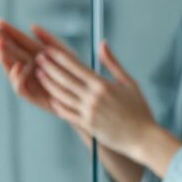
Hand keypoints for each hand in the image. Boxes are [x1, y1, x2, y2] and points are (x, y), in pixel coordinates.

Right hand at [0, 19, 90, 146]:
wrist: (82, 97)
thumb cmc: (74, 72)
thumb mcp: (65, 52)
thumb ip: (50, 39)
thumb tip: (32, 26)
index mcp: (35, 53)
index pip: (18, 40)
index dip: (8, 31)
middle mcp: (28, 66)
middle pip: (10, 53)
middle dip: (1, 42)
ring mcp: (28, 80)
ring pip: (11, 69)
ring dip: (4, 58)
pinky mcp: (31, 95)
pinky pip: (20, 87)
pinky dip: (17, 77)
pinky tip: (18, 66)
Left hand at [35, 38, 158, 158]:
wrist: (144, 138)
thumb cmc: (139, 109)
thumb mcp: (129, 82)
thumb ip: (112, 63)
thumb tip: (102, 43)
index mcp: (102, 85)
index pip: (75, 67)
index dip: (59, 57)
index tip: (47, 50)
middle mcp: (93, 98)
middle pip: (64, 79)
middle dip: (49, 67)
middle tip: (37, 58)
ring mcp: (88, 113)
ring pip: (62, 95)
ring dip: (48, 84)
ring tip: (39, 74)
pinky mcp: (87, 125)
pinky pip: (67, 113)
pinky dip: (57, 104)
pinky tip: (51, 98)